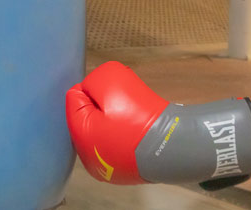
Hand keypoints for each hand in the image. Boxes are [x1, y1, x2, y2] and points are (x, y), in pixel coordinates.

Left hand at [65, 61, 250, 187]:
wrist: (176, 145)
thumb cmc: (140, 115)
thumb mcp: (113, 82)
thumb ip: (94, 81)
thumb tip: (90, 89)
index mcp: (81, 138)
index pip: (73, 101)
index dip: (91, 87)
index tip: (112, 86)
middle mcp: (90, 159)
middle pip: (89, 117)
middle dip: (102, 103)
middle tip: (124, 97)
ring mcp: (110, 167)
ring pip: (105, 129)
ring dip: (116, 115)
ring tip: (134, 110)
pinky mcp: (129, 169)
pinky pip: (121, 141)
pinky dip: (128, 130)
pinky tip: (141, 125)